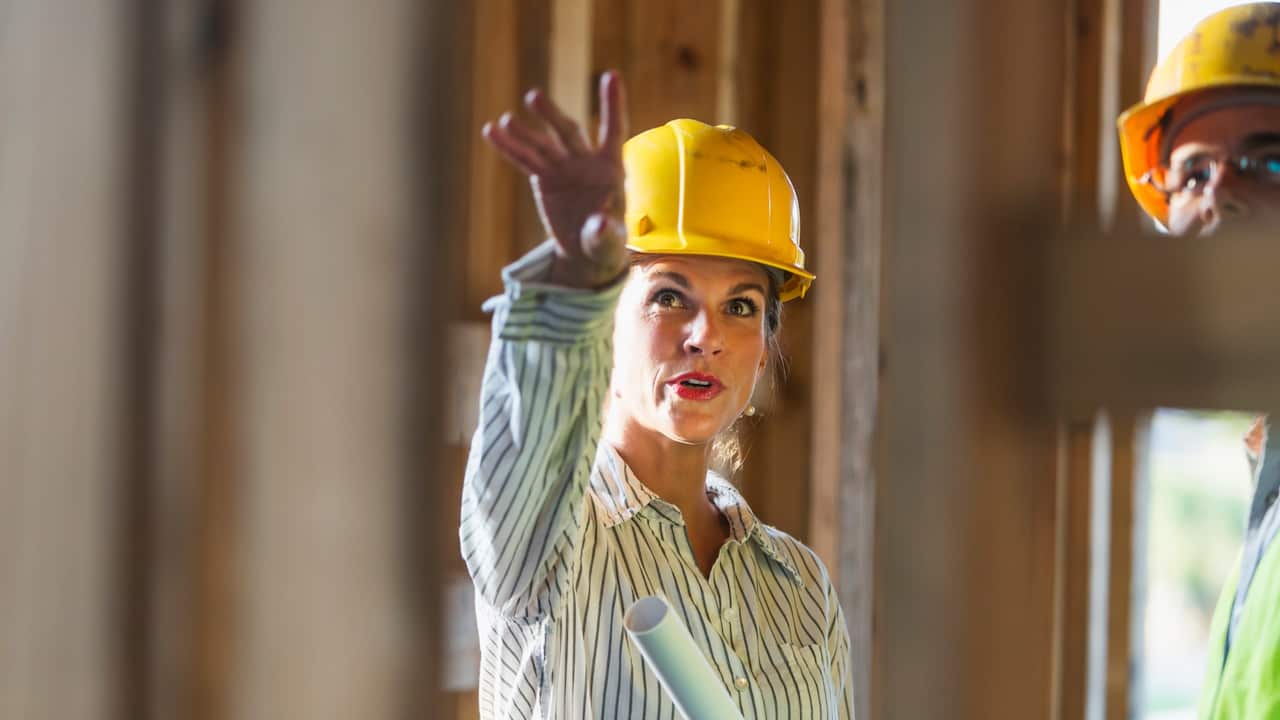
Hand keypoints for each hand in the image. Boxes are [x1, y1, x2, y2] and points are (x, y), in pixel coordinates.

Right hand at [482, 71, 629, 288]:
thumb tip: (600, 223)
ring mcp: (563, 167)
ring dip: (524, 132)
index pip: (613, 130)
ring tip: (505, 121)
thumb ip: (606, 231)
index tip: (610, 75)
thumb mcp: (609, 242)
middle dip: (552, 116)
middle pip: (569, 133)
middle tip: (535, 98)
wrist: (586, 251)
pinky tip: (492, 132)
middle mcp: (587, 161)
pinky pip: (524, 159)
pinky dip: (509, 147)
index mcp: (612, 168)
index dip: (612, 105)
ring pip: (542, 145)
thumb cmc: (605, 243)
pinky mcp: (544, 178)